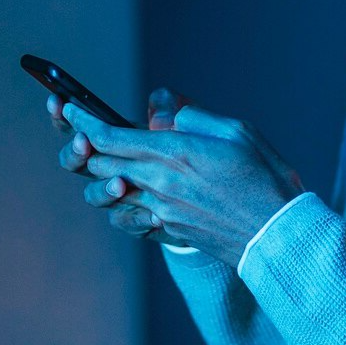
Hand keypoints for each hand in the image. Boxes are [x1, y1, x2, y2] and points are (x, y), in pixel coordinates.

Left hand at [59, 90, 302, 267]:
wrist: (278, 236)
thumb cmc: (264, 178)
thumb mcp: (235, 131)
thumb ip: (192, 117)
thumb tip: (162, 109)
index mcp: (174, 153)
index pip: (109, 136)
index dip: (82, 120)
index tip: (67, 108)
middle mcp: (159, 183)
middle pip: (101, 162)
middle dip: (82, 144)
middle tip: (76, 131)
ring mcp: (160, 210)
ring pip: (109, 192)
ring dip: (100, 176)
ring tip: (105, 162)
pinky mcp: (167, 230)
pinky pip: (129, 216)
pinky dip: (122, 202)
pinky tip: (131, 192)